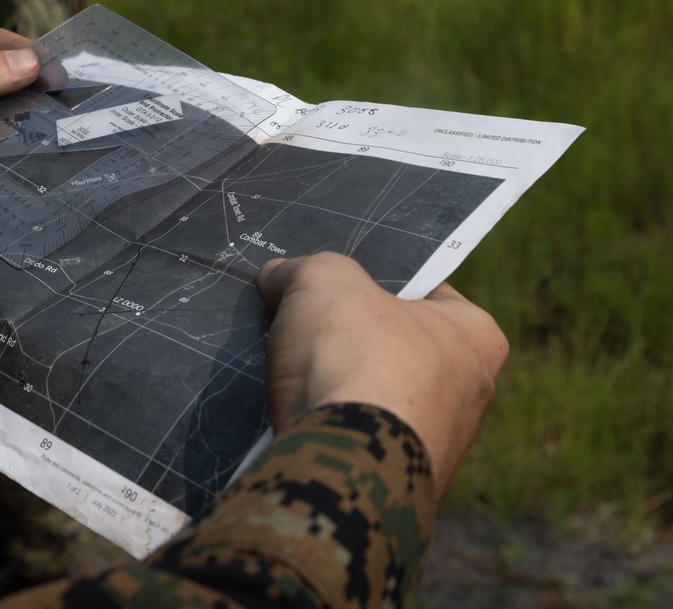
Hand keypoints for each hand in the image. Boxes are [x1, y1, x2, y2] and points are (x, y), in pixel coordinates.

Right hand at [256, 253, 507, 494]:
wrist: (343, 464)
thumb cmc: (356, 358)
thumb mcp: (323, 281)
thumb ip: (302, 269)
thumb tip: (277, 276)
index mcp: (477, 336)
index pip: (429, 292)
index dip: (379, 282)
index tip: (341, 285)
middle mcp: (471, 395)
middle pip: (400, 347)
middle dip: (356, 339)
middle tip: (310, 327)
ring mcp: (437, 447)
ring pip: (379, 399)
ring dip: (341, 389)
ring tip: (295, 377)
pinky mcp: (399, 485)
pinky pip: (359, 443)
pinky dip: (331, 430)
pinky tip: (300, 419)